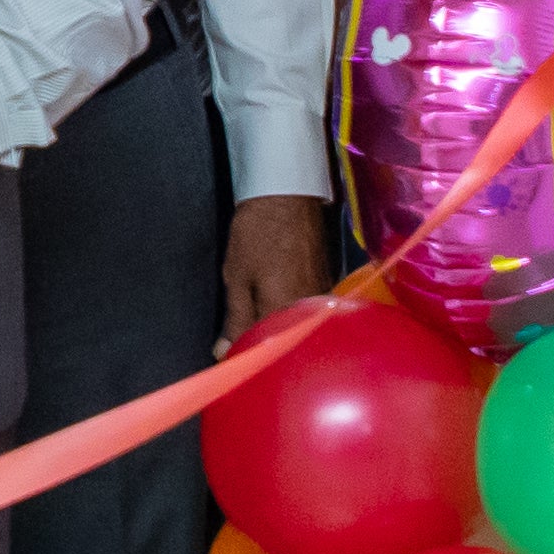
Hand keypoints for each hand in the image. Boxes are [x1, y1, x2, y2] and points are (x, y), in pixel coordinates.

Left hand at [220, 193, 333, 345]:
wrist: (287, 195)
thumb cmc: (259, 232)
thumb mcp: (237, 277)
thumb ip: (235, 319)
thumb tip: (225, 353)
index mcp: (285, 312)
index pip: (266, 352)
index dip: (245, 358)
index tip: (229, 358)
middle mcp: (310, 311)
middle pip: (287, 345)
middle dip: (263, 349)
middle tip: (239, 345)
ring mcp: (322, 300)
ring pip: (299, 331)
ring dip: (279, 335)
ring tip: (259, 329)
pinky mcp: (328, 288)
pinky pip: (309, 315)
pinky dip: (293, 320)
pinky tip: (279, 314)